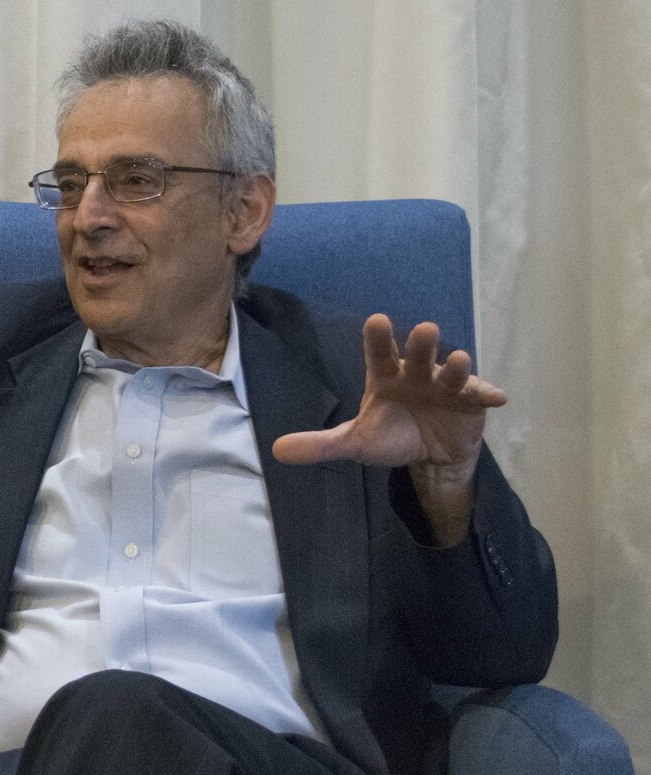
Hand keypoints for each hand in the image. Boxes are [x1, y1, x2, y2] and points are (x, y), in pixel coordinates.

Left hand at [272, 315, 505, 547]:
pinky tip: (498, 398)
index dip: (378, 339)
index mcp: (385, 377)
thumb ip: (320, 444)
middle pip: (417, 356)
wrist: (428, 454)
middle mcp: (416, 374)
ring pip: (451, 372)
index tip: (377, 320)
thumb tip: (276, 451)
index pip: (379, 354)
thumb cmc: (390, 435)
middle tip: (426, 329)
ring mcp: (446, 385)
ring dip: (456, 367)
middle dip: (421, 344)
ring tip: (458, 360)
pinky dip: (488, 395)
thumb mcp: (354, 443)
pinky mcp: (471, 401)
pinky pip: (480, 395)